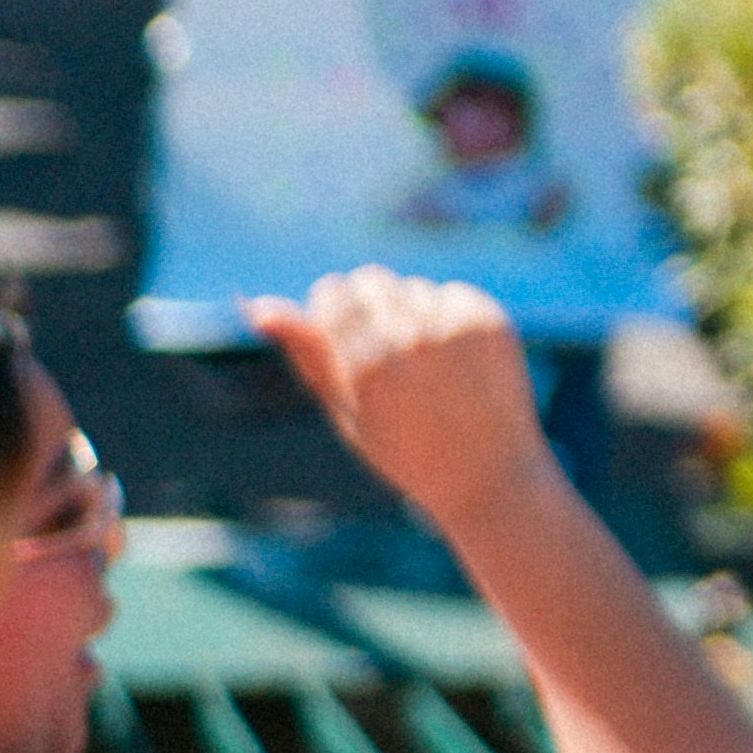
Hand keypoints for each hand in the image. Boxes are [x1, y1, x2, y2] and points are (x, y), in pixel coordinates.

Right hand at [253, 267, 545, 524]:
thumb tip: (261, 307)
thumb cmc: (403, 450)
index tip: (335, 328)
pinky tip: (454, 359)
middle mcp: (412, 340)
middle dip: (366, 304)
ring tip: (421, 364)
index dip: (330, 307)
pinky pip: (452, 294)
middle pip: (372, 279)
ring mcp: (456, 328)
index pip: (333, 292)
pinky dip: (446, 316)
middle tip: (375, 346)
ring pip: (413, 287)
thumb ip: (308, 355)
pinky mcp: (491, 321)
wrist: (487, 473)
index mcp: (367, 366)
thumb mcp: (345, 411)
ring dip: (408, 312)